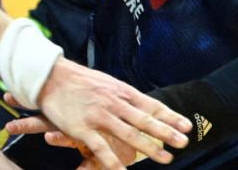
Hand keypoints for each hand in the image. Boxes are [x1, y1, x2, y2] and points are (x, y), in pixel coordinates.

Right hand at [6, 60, 190, 168]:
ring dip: (149, 148)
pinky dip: (113, 162)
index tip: (187, 126)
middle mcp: (113, 103)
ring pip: (128, 134)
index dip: (170, 116)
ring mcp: (98, 116)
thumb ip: (124, 95)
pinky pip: (101, 149)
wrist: (50, 77)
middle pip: (144, 120)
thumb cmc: (80, 81)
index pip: (150, 105)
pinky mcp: (82, 128)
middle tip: (184, 142)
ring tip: (166, 159)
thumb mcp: (107, 83)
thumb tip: (144, 104)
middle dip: (167, 132)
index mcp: (121, 91)